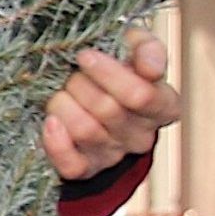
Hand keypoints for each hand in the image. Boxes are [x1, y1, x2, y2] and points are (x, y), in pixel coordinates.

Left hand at [42, 31, 179, 181]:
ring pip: (86, 131)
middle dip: (80, 85)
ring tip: (59, 93)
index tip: (85, 56)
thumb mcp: (134, 46)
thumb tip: (150, 70)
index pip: (141, 95)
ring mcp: (114, 155)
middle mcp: (143, 135)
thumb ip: (147, 49)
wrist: (88, 92)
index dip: (109, 74)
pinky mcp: (87, 169)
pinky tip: (50, 122)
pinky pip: (73, 165)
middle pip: (108, 110)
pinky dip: (56, 142)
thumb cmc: (116, 65)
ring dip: (63, 105)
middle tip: (70, 74)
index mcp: (164, 106)